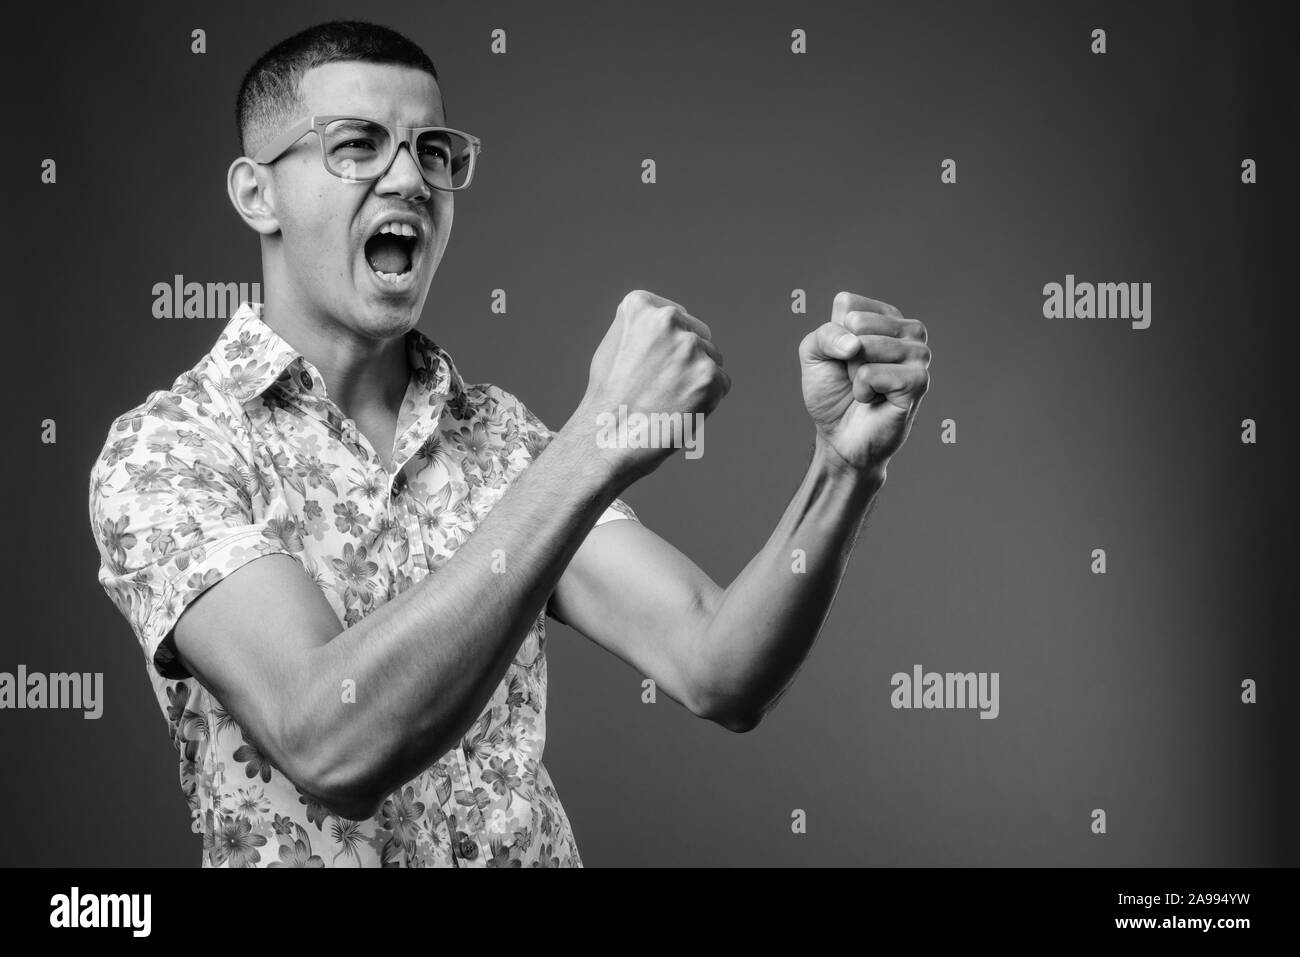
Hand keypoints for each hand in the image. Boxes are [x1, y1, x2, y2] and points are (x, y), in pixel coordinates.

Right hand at [570, 290, 730, 480]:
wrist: (607, 439)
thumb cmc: (608, 398)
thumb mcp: (614, 344)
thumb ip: (644, 327)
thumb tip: (673, 321)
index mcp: (640, 305)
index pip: (676, 318)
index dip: (666, 348)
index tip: (648, 368)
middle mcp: (668, 319)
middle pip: (698, 336)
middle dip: (686, 361)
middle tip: (659, 389)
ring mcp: (691, 347)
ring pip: (712, 359)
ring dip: (697, 380)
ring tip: (666, 401)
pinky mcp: (710, 375)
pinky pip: (722, 384)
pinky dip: (708, 400)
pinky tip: (680, 410)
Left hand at [799, 291, 929, 474]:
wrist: (840, 437)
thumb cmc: (832, 393)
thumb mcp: (813, 354)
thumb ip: (824, 334)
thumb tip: (854, 344)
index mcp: (886, 316)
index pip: (847, 304)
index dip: (833, 335)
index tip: (842, 359)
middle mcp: (908, 330)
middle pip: (856, 322)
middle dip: (844, 355)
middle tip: (855, 377)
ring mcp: (918, 354)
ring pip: (865, 346)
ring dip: (853, 374)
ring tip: (866, 388)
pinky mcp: (919, 380)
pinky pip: (872, 373)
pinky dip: (862, 390)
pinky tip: (875, 400)